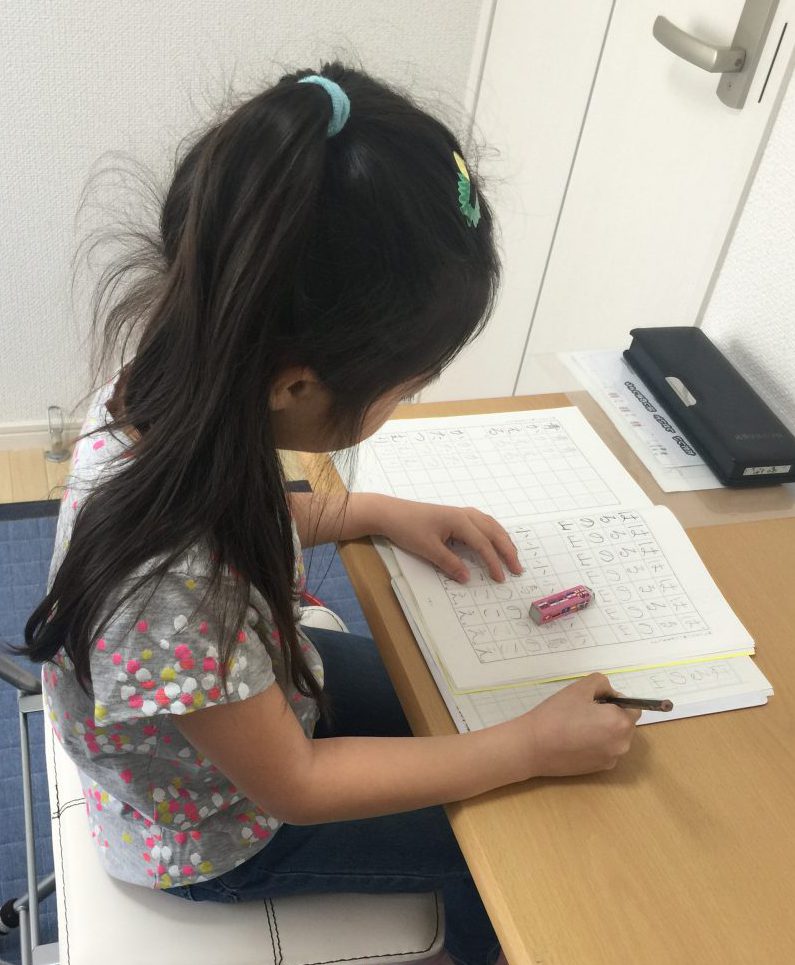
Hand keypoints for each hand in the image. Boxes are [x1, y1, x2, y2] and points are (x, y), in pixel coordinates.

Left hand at [374, 496, 523, 582]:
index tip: (500, 578)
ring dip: (503, 540)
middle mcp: (465, 514)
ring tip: (512, 555)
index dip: (493, 562)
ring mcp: (461, 512)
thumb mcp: (428, 549)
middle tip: (518, 568)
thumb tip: (467, 578)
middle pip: (494, 532)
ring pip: (491, 525)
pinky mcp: (455, 515)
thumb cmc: (408, 528)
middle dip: (508, 551)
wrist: (391, 512)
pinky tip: (494, 539)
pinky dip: (493, 532)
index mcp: (460, 521)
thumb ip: (449, 563)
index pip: (483, 545)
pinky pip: (482, 522)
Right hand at [509, 674, 640, 778]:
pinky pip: (605, 751)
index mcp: (621, 723)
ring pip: (615, 739)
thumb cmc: (557, 714)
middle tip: (584, 712)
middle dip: (611, 716)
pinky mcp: (599, 770)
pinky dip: (596, 745)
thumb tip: (612, 695)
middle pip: (625, 724)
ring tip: (577, 726)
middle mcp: (622, 744)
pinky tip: (574, 741)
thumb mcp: (580, 687)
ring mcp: (611, 759)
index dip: (616, 701)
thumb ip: (603, 684)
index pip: (633, 708)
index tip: (595, 701)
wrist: (533, 746)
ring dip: (604, 731)